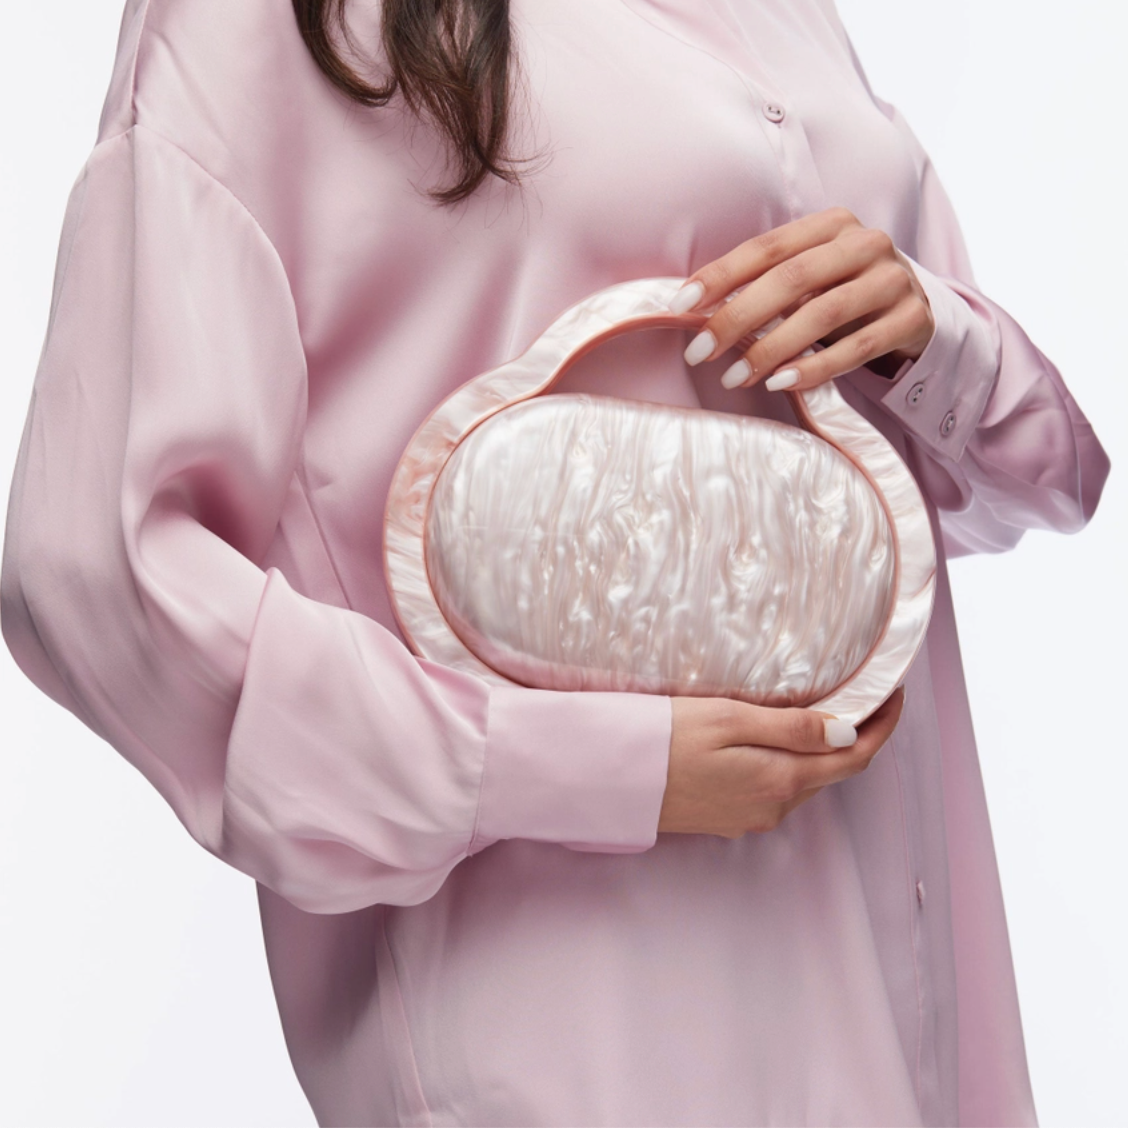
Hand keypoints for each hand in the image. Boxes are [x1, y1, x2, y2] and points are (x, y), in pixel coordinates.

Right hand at [658, 687, 905, 837]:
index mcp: (779, 779)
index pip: (854, 757)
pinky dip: (793, 765)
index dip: (882, 726)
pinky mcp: (728, 819)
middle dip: (858, 737)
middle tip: (865, 696)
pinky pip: (777, 791)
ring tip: (827, 712)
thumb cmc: (664, 738)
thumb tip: (848, 734)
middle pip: (834, 773)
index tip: (894, 695)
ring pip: (805, 783)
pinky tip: (780, 742)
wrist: (612, 779)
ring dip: (824, 753)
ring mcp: (750, 817)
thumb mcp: (730, 719)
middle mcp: (772, 807)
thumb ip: (791, 728)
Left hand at [669, 207, 933, 390]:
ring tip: (732, 377)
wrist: (916, 313)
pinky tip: (780, 383)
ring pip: (822, 314)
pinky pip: (857, 348)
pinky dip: (814, 368)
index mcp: (831, 224)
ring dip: (770, 349)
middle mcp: (865, 243)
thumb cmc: (842, 294)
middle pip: (790, 280)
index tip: (679, 306)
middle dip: (737, 318)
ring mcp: (893, 280)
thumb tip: (695, 311)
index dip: (720, 276)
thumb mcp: (809, 278)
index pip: (766, 248)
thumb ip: (764, 283)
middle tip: (699, 352)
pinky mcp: (912, 319)